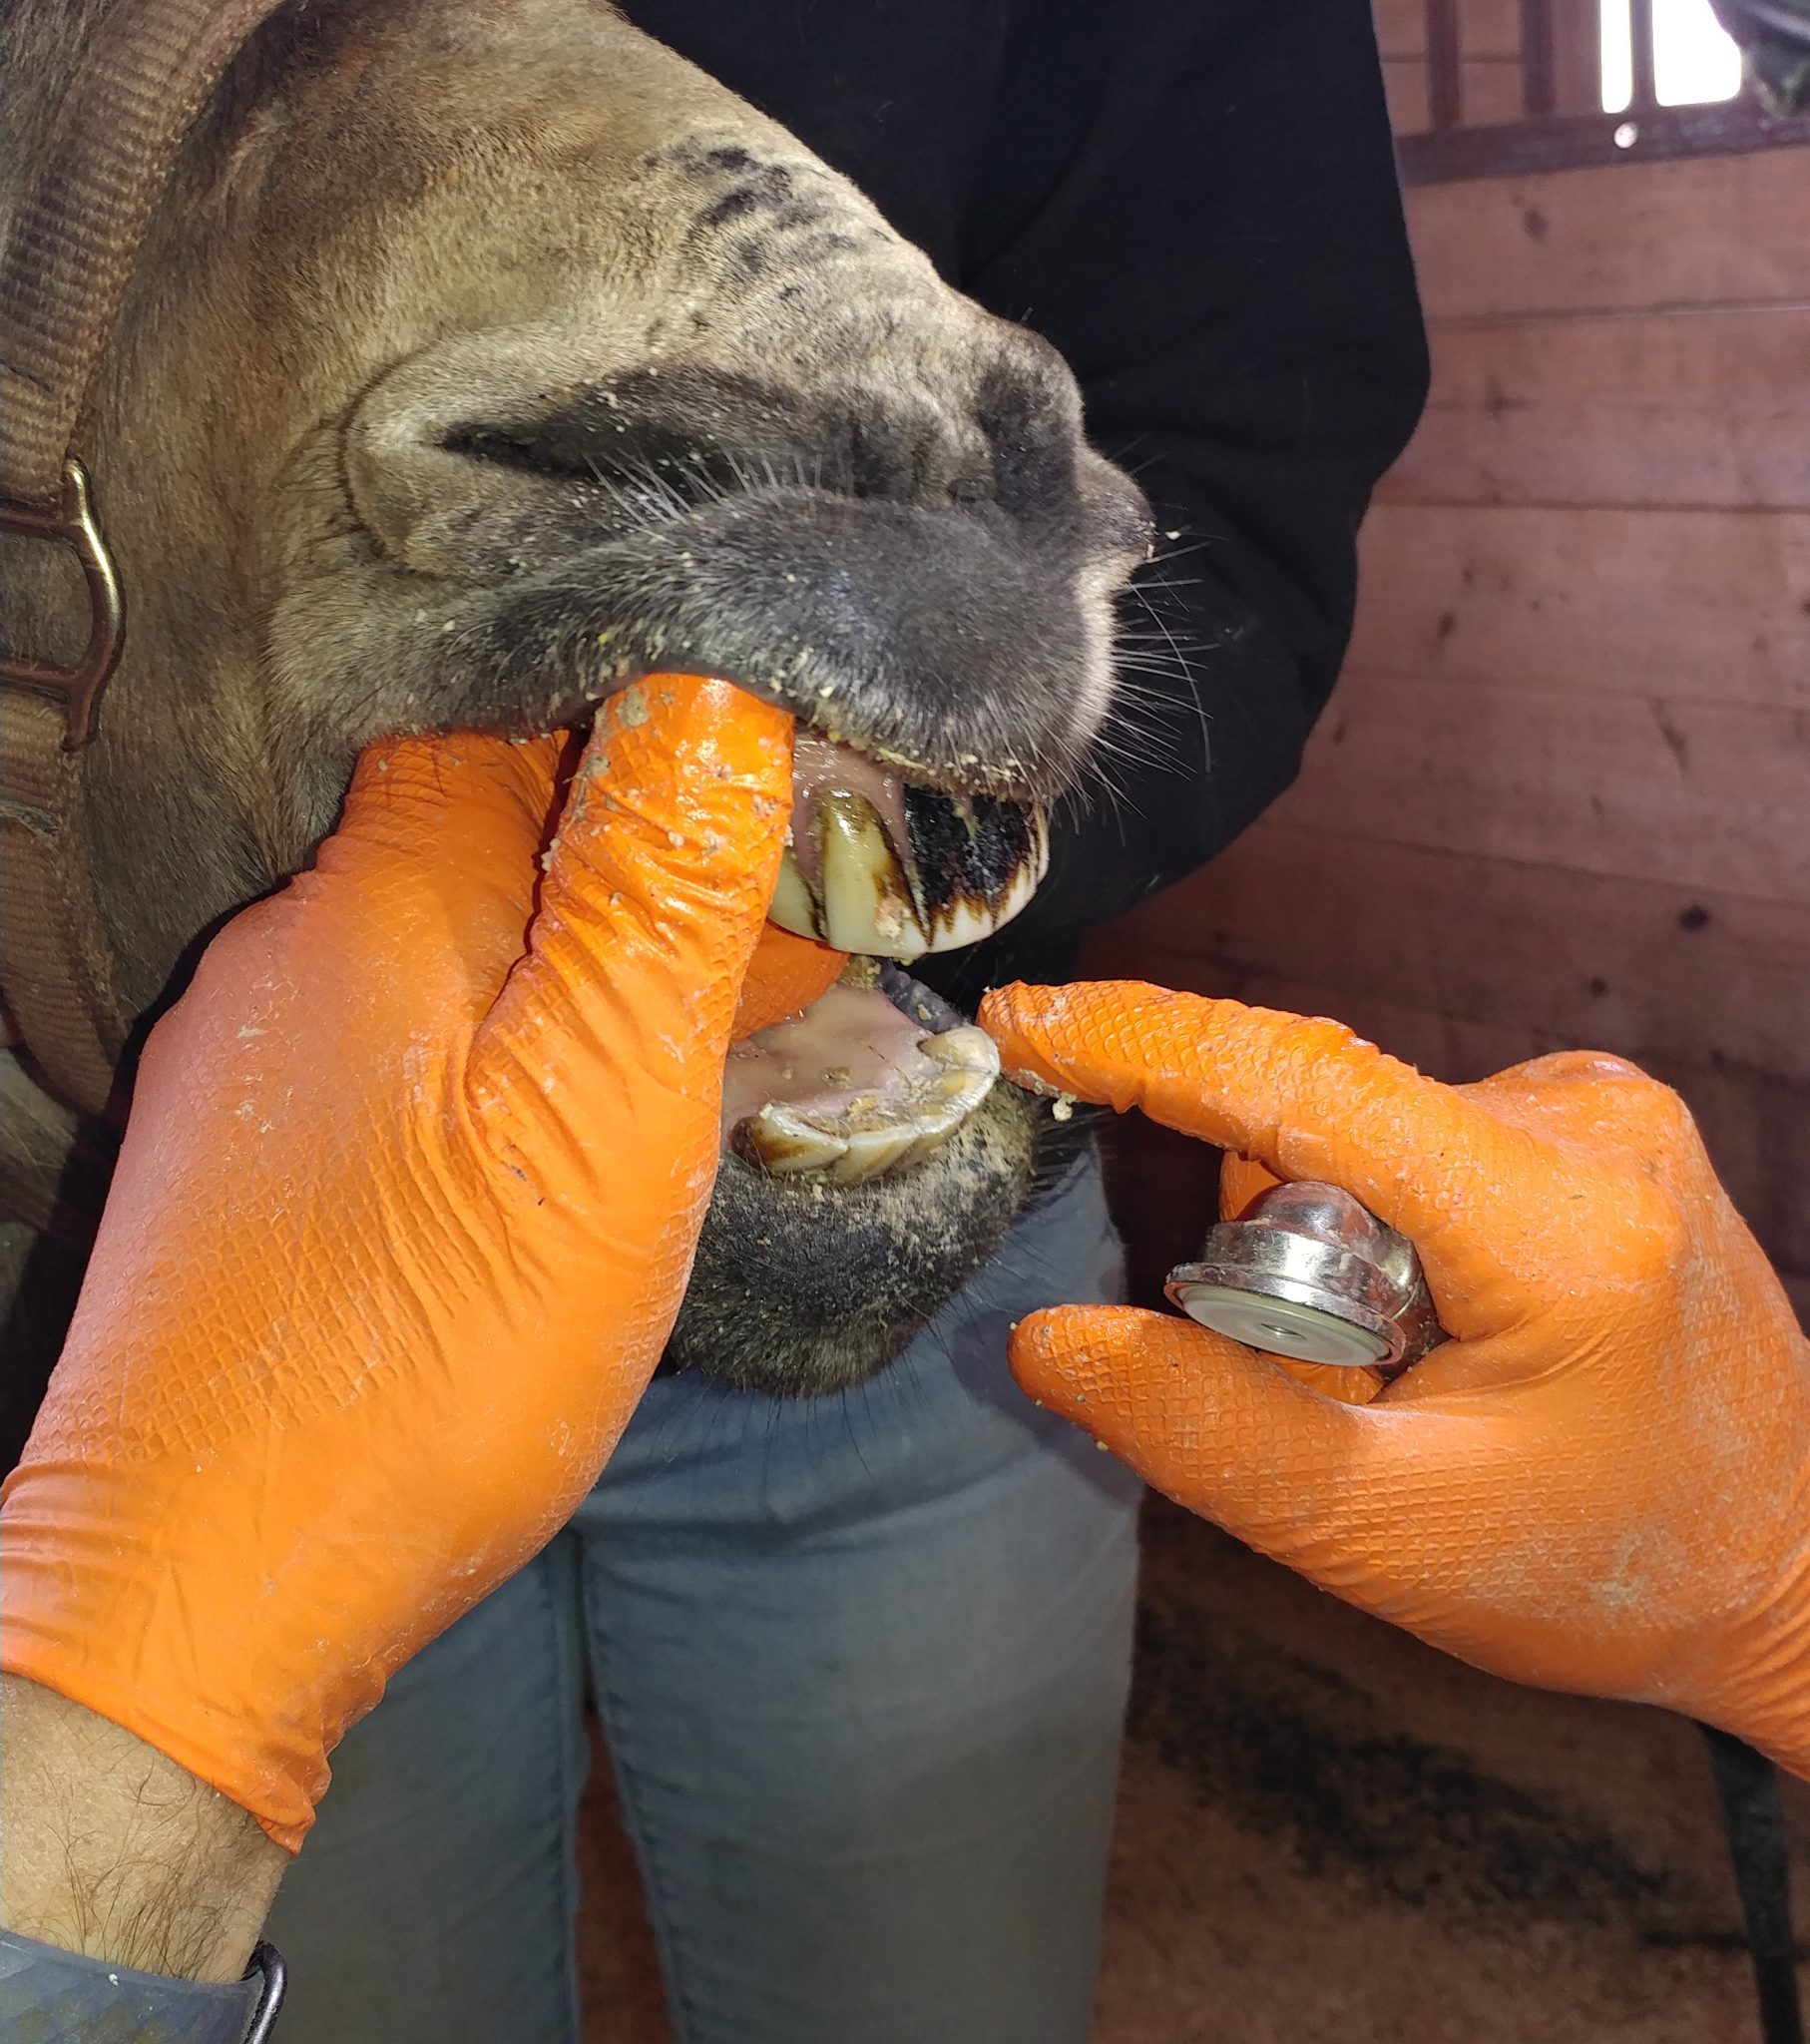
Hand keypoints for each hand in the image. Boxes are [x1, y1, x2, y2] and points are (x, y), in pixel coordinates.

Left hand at [2, 676, 793, 1852]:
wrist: (208, 1589)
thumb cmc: (428, 1358)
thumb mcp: (601, 1110)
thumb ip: (659, 890)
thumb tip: (715, 687)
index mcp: (381, 899)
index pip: (516, 710)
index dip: (656, 718)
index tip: (775, 781)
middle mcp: (294, 952)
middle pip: (488, 827)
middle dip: (639, 852)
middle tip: (779, 922)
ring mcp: (260, 1062)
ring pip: (455, 947)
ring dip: (582, 962)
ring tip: (705, 1033)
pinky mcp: (256, 1163)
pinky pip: (410, 1050)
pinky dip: (510, 1054)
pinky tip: (571, 1134)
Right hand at [979, 981, 1809, 1774]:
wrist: (1787, 1566)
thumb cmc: (1610, 1565)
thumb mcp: (1383, 1533)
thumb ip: (1202, 1431)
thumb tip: (1047, 1337)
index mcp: (1551, 1220)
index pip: (1298, 1080)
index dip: (1138, 1041)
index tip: (1019, 1019)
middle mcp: (1586, 1122)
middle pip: (1313, 1119)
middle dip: (1271, 1245)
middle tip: (1349, 1382)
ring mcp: (1601, 1108)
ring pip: (1352, 1127)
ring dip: (1328, 1239)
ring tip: (1415, 1365)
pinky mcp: (1593, 1118)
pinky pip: (1407, 1131)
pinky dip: (1379, 1220)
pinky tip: (1449, 1320)